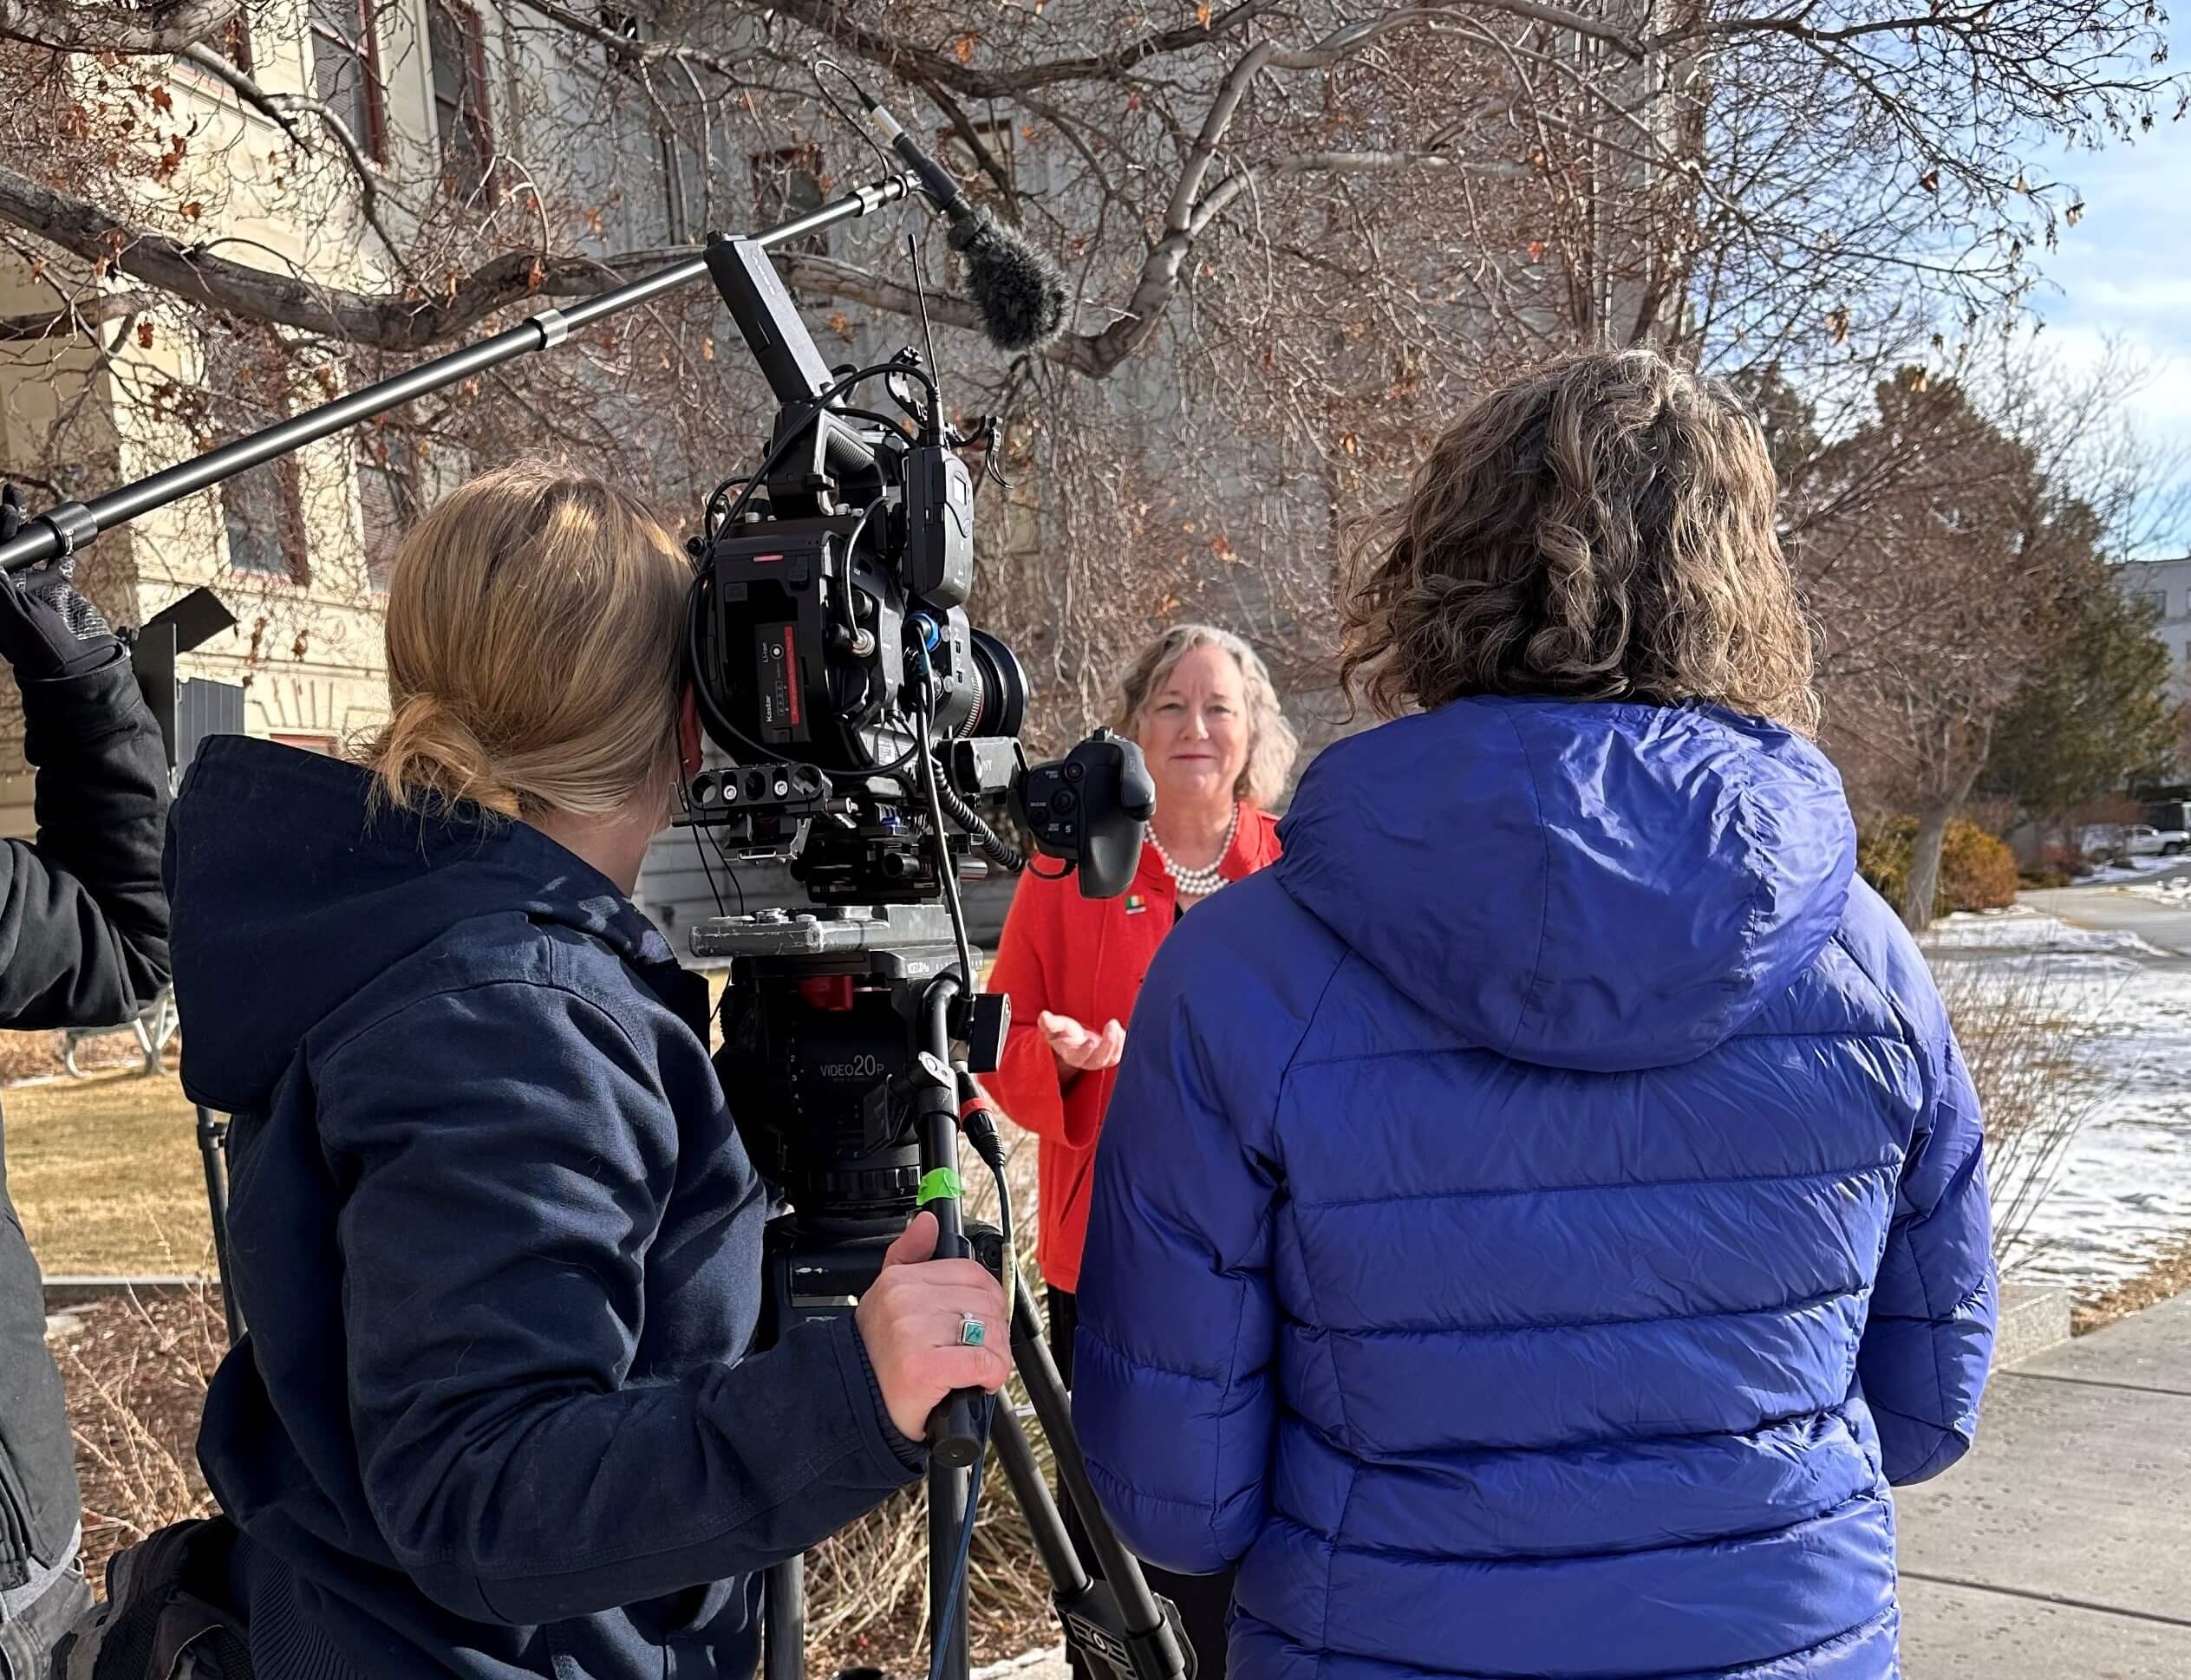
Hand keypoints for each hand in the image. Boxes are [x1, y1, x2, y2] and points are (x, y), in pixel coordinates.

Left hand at [0, 485, 116, 680]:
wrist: (81, 667)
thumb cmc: (41, 649)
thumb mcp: (15, 614)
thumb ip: (3, 585)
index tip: (6, 514)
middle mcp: (7, 590)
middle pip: (5, 548)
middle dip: (6, 522)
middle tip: (12, 498)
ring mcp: (31, 589)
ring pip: (27, 550)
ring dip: (28, 527)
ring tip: (24, 503)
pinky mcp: (55, 590)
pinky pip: (54, 562)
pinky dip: (59, 547)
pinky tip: (62, 534)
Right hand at [855, 1210, 1012, 1442]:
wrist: (853, 1404)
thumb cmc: (877, 1356)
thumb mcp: (885, 1297)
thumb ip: (908, 1255)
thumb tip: (927, 1221)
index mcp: (899, 1279)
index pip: (971, 1273)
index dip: (988, 1299)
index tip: (982, 1321)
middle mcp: (904, 1301)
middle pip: (985, 1302)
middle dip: (994, 1332)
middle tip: (981, 1351)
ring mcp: (912, 1333)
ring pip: (989, 1332)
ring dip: (995, 1357)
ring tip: (977, 1369)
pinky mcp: (923, 1367)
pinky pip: (983, 1362)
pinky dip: (991, 1376)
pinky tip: (977, 1383)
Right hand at [1040, 1010, 1124, 1073]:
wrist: (1074, 1039)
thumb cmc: (1062, 1032)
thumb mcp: (1055, 1027)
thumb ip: (1050, 1023)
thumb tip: (1043, 1016)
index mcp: (1071, 1054)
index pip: (1078, 1057)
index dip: (1084, 1051)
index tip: (1090, 1041)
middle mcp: (1086, 1061)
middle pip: (1099, 1060)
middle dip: (1108, 1044)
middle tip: (1112, 1025)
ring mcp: (1099, 1060)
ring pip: (1112, 1059)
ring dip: (1118, 1043)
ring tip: (1116, 1025)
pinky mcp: (1110, 1056)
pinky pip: (1119, 1054)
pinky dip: (1123, 1043)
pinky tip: (1122, 1031)